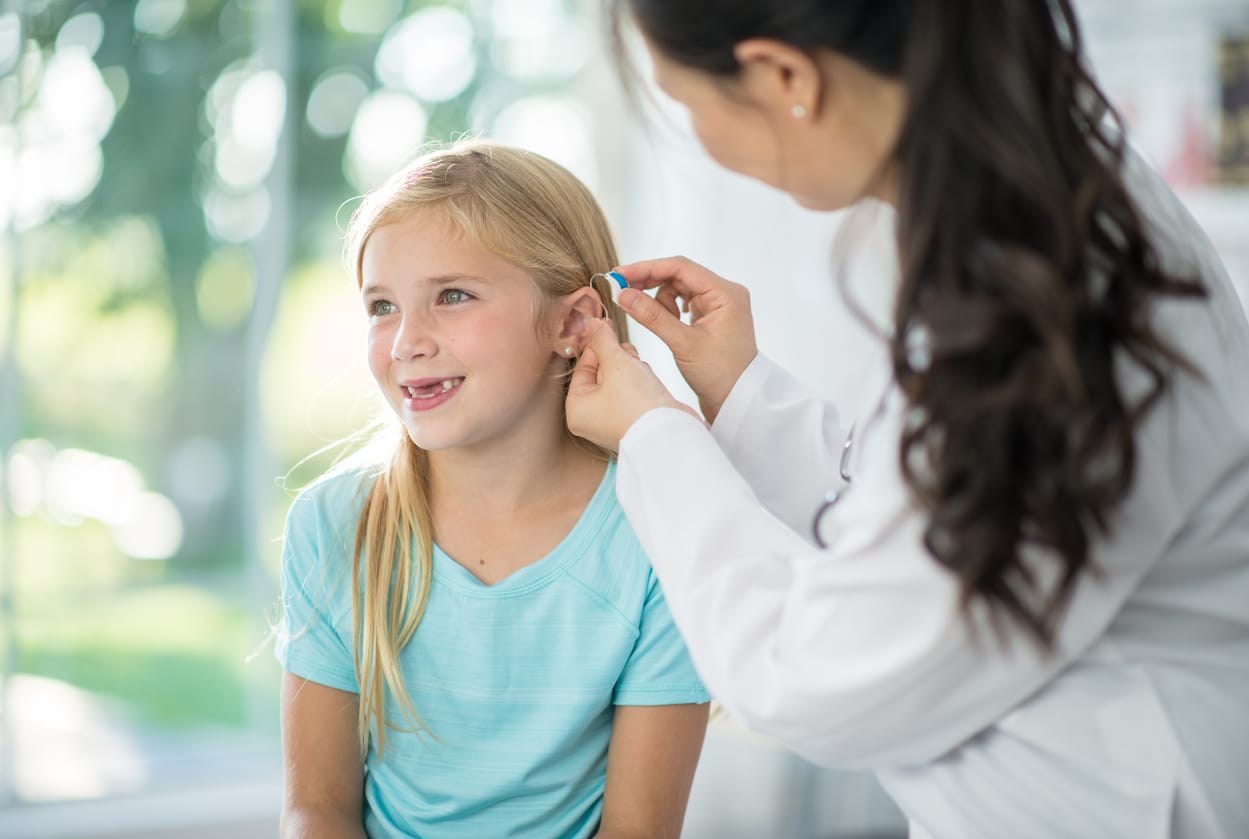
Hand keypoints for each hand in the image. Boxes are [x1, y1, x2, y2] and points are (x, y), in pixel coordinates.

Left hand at [566, 319, 700, 450]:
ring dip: (630, 367)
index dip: (595, 345)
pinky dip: (641, 381)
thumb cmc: (639, 407)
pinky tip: (649, 378)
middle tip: (623, 346)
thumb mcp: (617, 363)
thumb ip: (603, 341)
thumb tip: (593, 325)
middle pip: (600, 374)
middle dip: (615, 356)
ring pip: (619, 381)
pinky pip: (633, 393)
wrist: (672, 433)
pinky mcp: (636, 420)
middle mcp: (593, 419)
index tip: (604, 327)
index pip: (581, 368)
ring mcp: (615, 421)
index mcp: (578, 410)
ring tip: (639, 366)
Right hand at [612, 256, 757, 423]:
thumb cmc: (720, 375)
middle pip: (679, 274)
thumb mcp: (683, 344)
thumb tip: (623, 294)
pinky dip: (669, 309)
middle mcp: (724, 293)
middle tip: (622, 291)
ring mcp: (718, 304)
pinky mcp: (711, 316)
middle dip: (649, 282)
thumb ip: (652, 316)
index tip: (620, 274)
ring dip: (660, 300)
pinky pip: (683, 302)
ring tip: (656, 322)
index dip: (647, 268)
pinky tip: (666, 324)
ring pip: (679, 288)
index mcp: (725, 293)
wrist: (736, 400)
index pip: (680, 267)